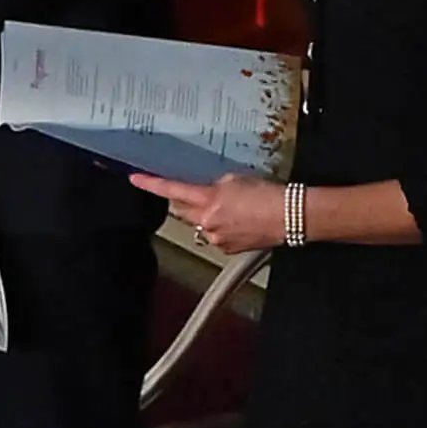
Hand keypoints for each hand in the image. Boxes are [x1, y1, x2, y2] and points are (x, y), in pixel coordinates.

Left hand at [129, 170, 289, 252]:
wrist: (291, 216)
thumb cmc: (269, 194)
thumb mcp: (237, 179)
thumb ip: (216, 185)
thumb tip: (209, 192)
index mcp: (208, 200)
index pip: (172, 190)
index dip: (152, 184)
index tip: (136, 178)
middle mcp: (207, 222)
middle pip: (183, 211)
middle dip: (186, 202)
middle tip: (201, 194)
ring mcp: (216, 238)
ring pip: (201, 225)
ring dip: (209, 216)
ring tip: (235, 210)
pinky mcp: (228, 249)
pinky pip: (216, 236)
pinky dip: (222, 229)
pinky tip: (242, 222)